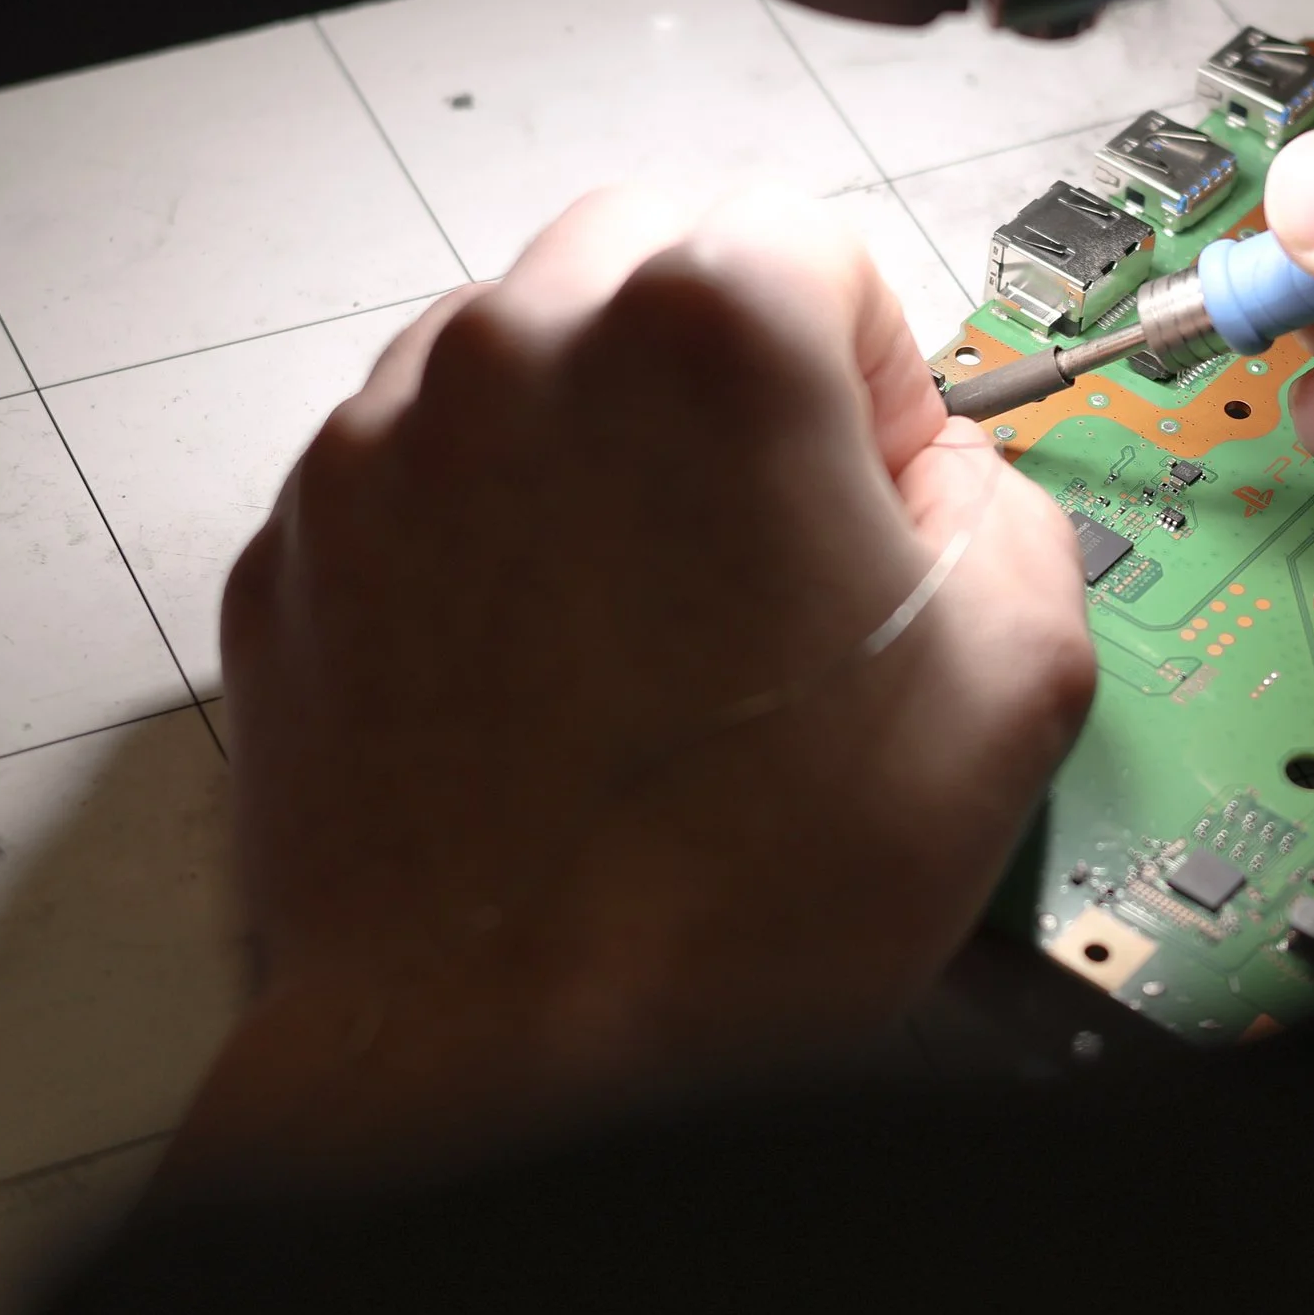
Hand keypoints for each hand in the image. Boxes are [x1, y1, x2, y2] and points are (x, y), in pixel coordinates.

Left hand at [173, 188, 1095, 1186]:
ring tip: (654, 627)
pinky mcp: (299, 551)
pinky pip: (426, 474)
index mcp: (707, 339)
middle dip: (728, 371)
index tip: (864, 487)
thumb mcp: (1014, 674)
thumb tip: (949, 480)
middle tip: (768, 536)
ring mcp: (383, 451)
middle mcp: (518, 356)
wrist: (515, 1067)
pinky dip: (492, 532)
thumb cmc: (729, 901)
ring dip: (602, 443)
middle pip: (657, 261)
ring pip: (527, 358)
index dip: (872, 379)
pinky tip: (553, 674)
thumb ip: (1009, 496)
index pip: (816, 247)